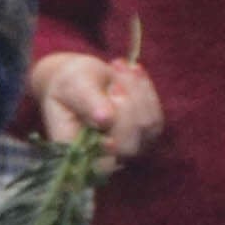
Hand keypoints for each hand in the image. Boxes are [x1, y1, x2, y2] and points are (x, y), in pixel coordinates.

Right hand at [29, 50, 163, 162]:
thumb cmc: (68, 83)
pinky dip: (145, 89)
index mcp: (77, 153)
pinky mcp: (145, 135)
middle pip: (130, 145)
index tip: (109, 103)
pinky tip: (134, 69)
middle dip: (127, 104)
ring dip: (137, 90)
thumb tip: (104, 120)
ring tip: (118, 65)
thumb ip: (87, 103)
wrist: (80, 78)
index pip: (103, 160)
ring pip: (147, 127)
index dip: (112, 140)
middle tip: (112, 69)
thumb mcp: (71, 86)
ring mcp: (128, 148)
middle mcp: (104, 159)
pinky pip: (156, 116)